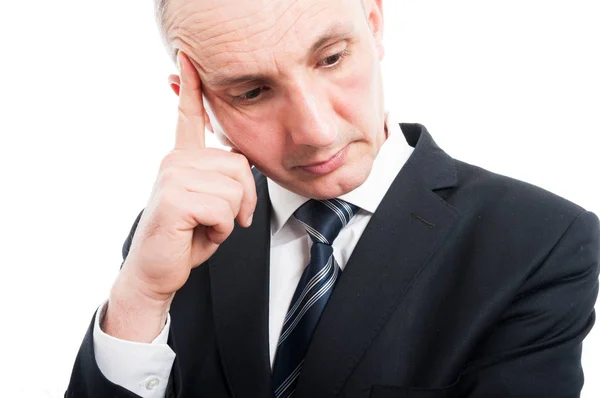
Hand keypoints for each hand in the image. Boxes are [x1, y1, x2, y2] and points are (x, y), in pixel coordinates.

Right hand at [104, 51, 256, 340]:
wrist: (157, 273)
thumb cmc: (186, 239)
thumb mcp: (211, 204)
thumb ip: (223, 180)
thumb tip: (241, 168)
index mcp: (183, 159)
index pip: (188, 117)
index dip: (191, 89)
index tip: (188, 60)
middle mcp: (175, 161)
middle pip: (239, 165)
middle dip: (243, 200)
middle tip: (224, 221)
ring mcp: (172, 177)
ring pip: (234, 189)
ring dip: (230, 218)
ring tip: (207, 227)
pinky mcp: (173, 198)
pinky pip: (223, 209)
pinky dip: (222, 230)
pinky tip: (201, 235)